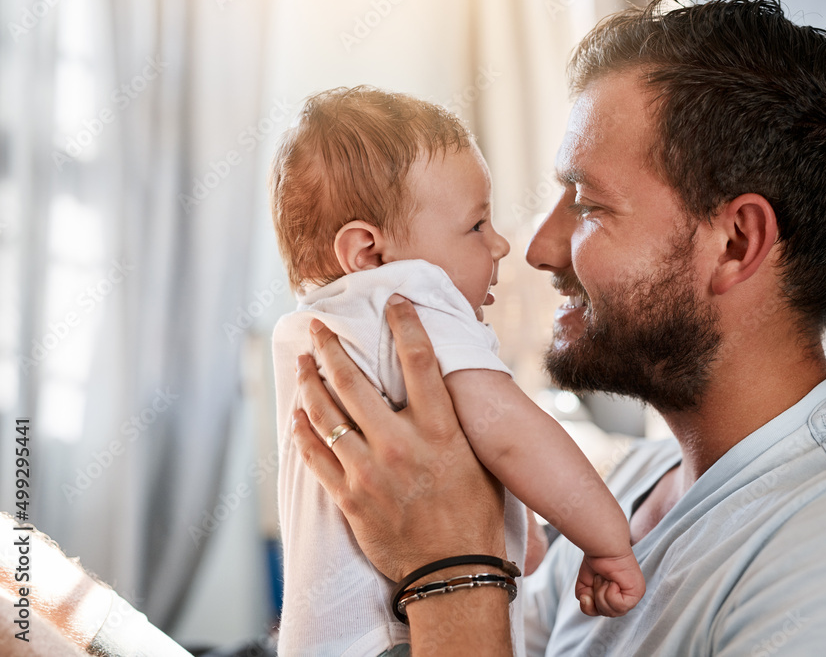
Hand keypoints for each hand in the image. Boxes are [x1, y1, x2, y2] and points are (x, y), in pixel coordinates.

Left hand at [291, 297, 506, 580]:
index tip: (394, 300)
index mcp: (441, 430)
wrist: (455, 573)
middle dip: (331, 346)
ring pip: (326, 413)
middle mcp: (401, 444)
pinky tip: (297, 413)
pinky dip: (302, 429)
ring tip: (303, 362)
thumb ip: (458, 422)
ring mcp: (370, 470)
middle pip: (354, 380)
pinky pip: (314, 454)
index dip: (405, 322)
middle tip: (319, 326)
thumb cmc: (476, 516)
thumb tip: (449, 387)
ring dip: (310, 382)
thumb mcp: (479, 460)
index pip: (420, 360)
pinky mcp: (348, 497)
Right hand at [575, 551, 644, 616]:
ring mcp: (633, 596)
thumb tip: (586, 602)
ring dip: (602, 594)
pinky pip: (619, 606)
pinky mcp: (637, 593)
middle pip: (607, 613)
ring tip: (606, 578)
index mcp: (617, 596)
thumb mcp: (585, 588)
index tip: (595, 581)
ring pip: (612, 612)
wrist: (603, 546)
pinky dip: (610, 593)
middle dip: (597, 597)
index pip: (603, 612)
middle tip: (600, 579)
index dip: (593, 601)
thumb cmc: (597, 560)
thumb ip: (586, 604)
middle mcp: (627, 597)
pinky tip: (613, 581)